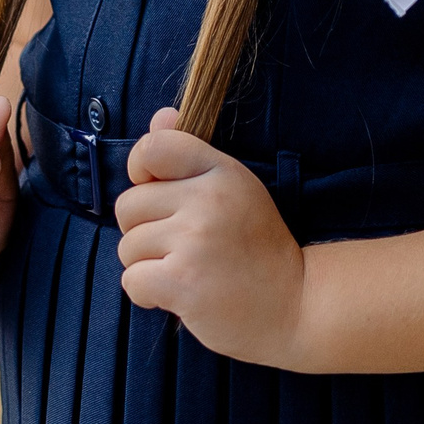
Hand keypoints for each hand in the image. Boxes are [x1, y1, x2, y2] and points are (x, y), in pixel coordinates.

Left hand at [115, 107, 308, 366]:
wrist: (296, 307)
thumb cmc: (258, 249)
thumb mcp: (234, 190)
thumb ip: (191, 154)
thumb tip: (160, 116)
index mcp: (222, 171)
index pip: (153, 148)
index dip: (140, 170)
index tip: (156, 193)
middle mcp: (208, 200)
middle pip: (129, 205)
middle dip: (144, 231)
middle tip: (181, 248)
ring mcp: (194, 241)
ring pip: (127, 246)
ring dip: (147, 266)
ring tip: (186, 272)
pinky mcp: (182, 282)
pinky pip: (132, 280)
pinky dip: (147, 294)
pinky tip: (177, 296)